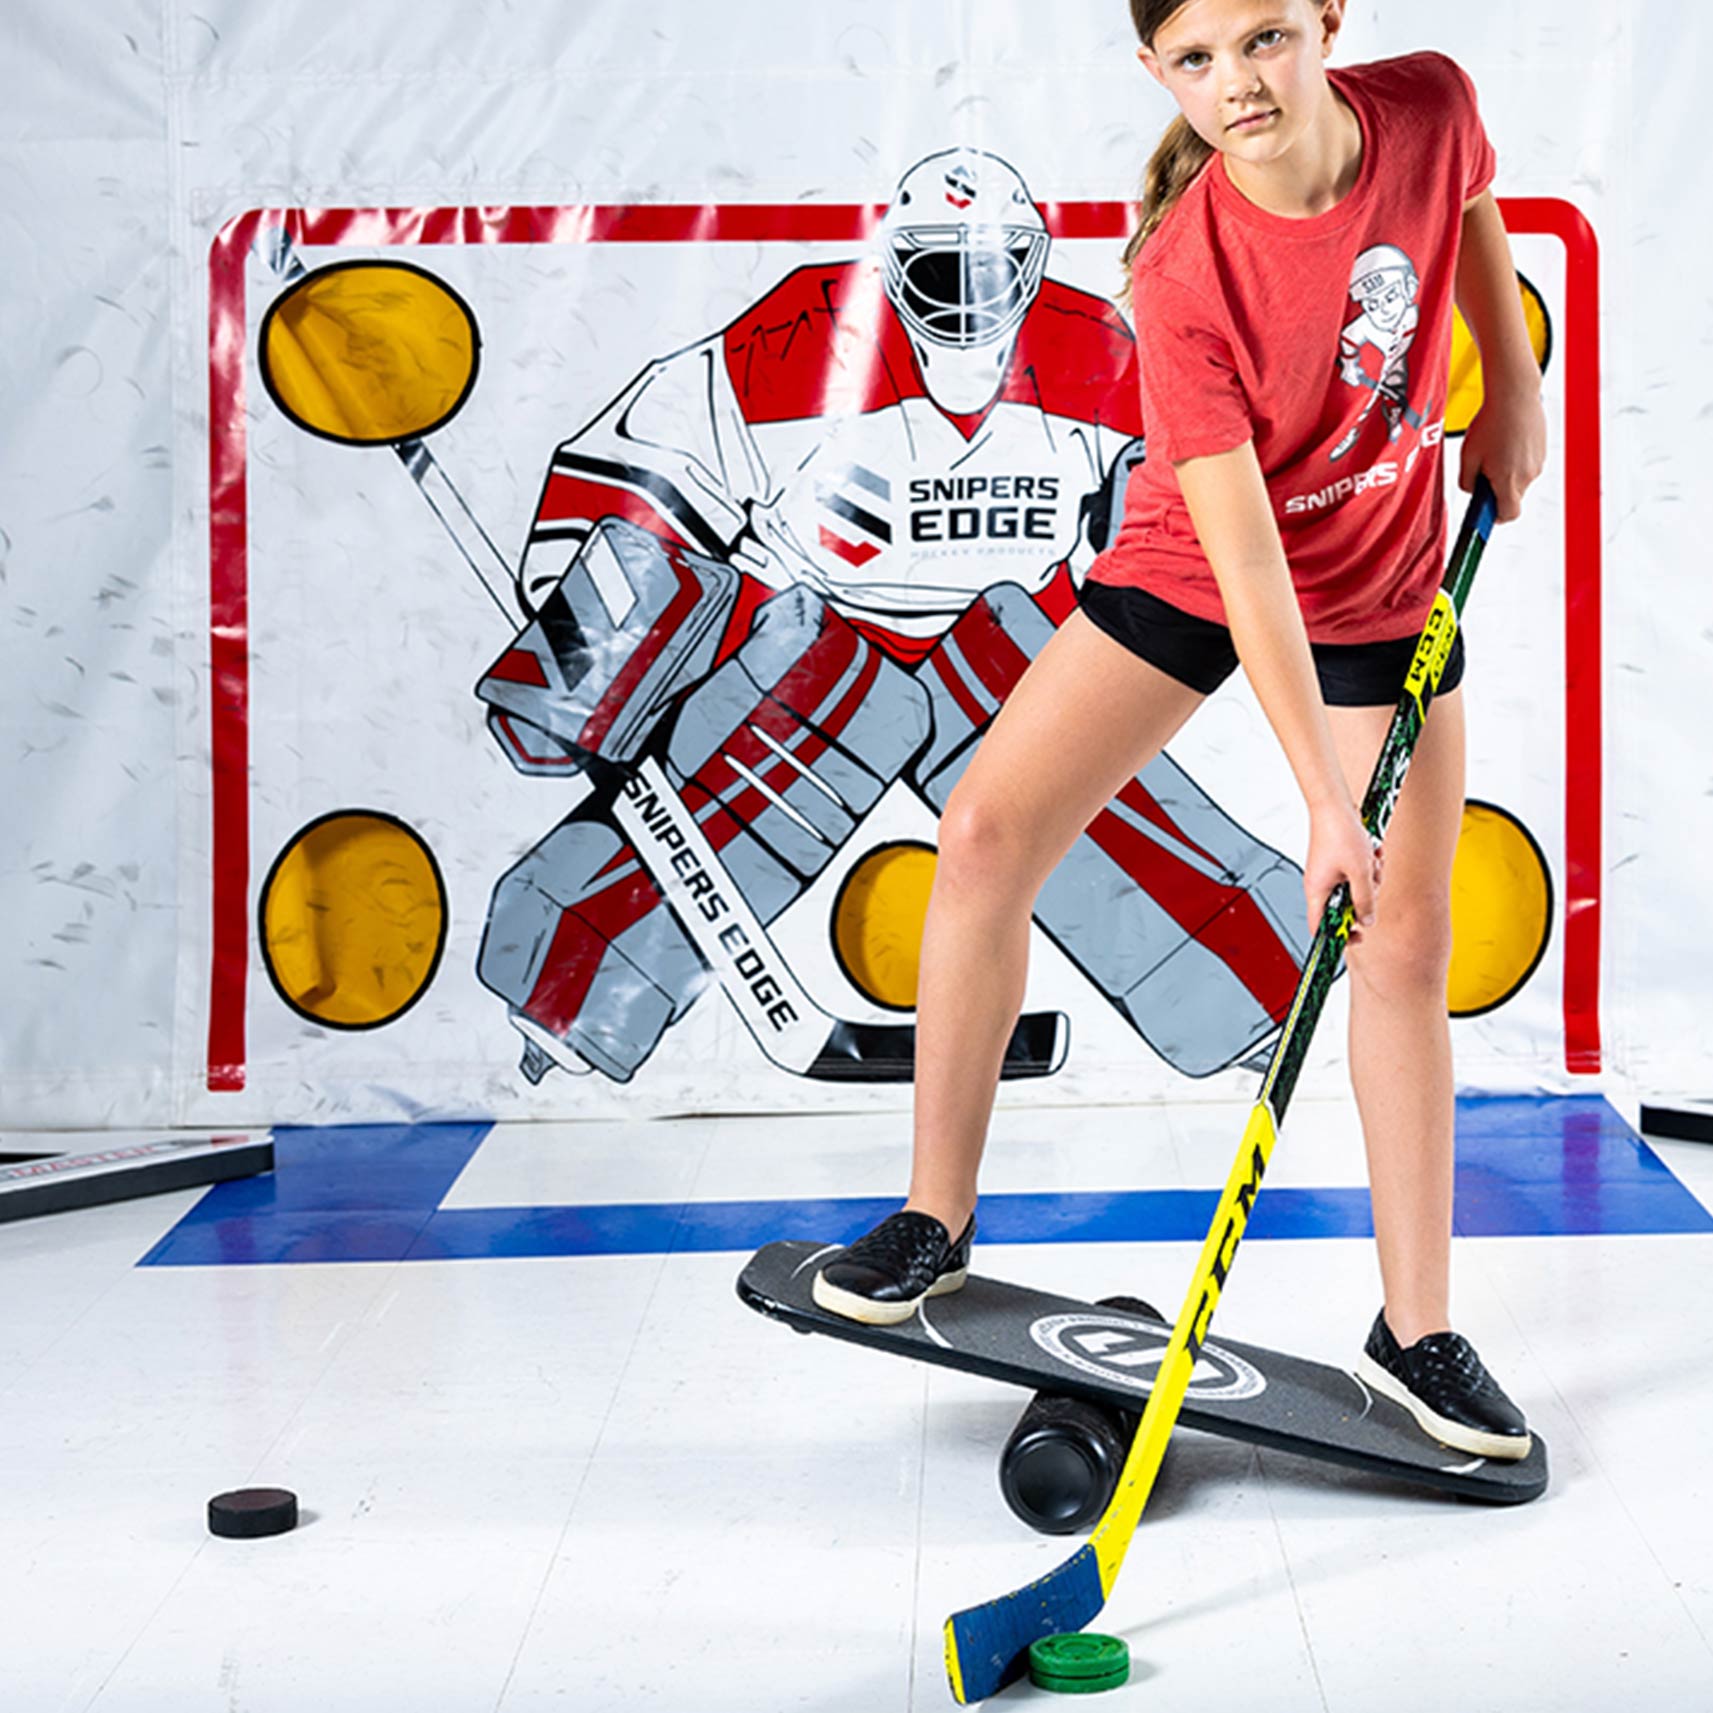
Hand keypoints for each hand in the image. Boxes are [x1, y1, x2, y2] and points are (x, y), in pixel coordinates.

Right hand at [1304, 798, 1381, 943]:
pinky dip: (1367, 866)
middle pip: (1344, 907)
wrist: (1334, 806)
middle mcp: (1320, 884)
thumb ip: (1365, 900)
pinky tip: (1370, 853)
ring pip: (1354, 889)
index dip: (1338, 937)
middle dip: (1364, 898)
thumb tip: (1367, 920)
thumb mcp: (1360, 872)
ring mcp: (1329, 873)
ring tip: (1372, 863)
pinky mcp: (1337, 862)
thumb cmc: (1340, 834)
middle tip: (1371, 886)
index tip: (1357, 937)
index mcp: (1317, 891)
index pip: (1320, 927)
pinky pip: (1356, 874)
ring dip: (1369, 879)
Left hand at [1459, 378, 1546, 522]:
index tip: (1484, 512)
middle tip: (1482, 471)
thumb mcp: (1468, 456)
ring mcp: (1538, 462)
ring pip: (1520, 480)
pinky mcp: (1542, 450)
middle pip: (1513, 497)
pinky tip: (1505, 441)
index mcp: (1508, 480)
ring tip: (1493, 450)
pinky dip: (1516, 460)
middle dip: (1497, 491)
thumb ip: (1467, 481)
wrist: (1515, 394)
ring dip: (1506, 474)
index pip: (1508, 515)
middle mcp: (1528, 475)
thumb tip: (1473, 491)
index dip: (1494, 517)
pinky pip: (1527, 464)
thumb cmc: (1490, 423)